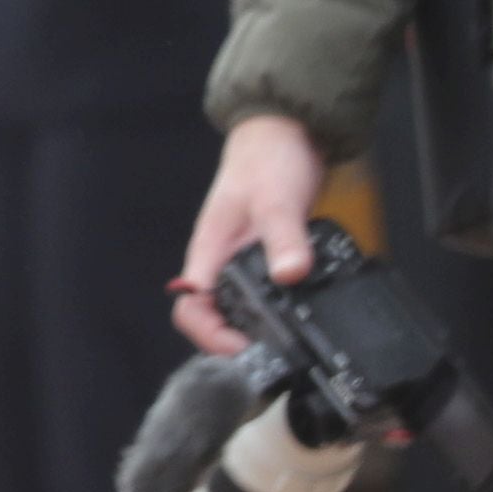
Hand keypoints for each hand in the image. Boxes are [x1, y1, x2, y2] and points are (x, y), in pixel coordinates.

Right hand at [175, 110, 331, 355]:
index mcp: (210, 252)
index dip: (210, 336)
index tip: (245, 349)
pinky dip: (276, 311)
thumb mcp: (277, 201)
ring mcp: (243, 261)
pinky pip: (262, 295)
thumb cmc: (268, 160)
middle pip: (212, 317)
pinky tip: (301, 314)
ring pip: (237, 309)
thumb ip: (285, 239)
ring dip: (256, 330)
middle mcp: (221, 262)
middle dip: (234, 344)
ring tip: (288, 346)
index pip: (191, 307)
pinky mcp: (266, 258)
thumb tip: (291, 276)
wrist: (285, 133)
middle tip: (274, 358)